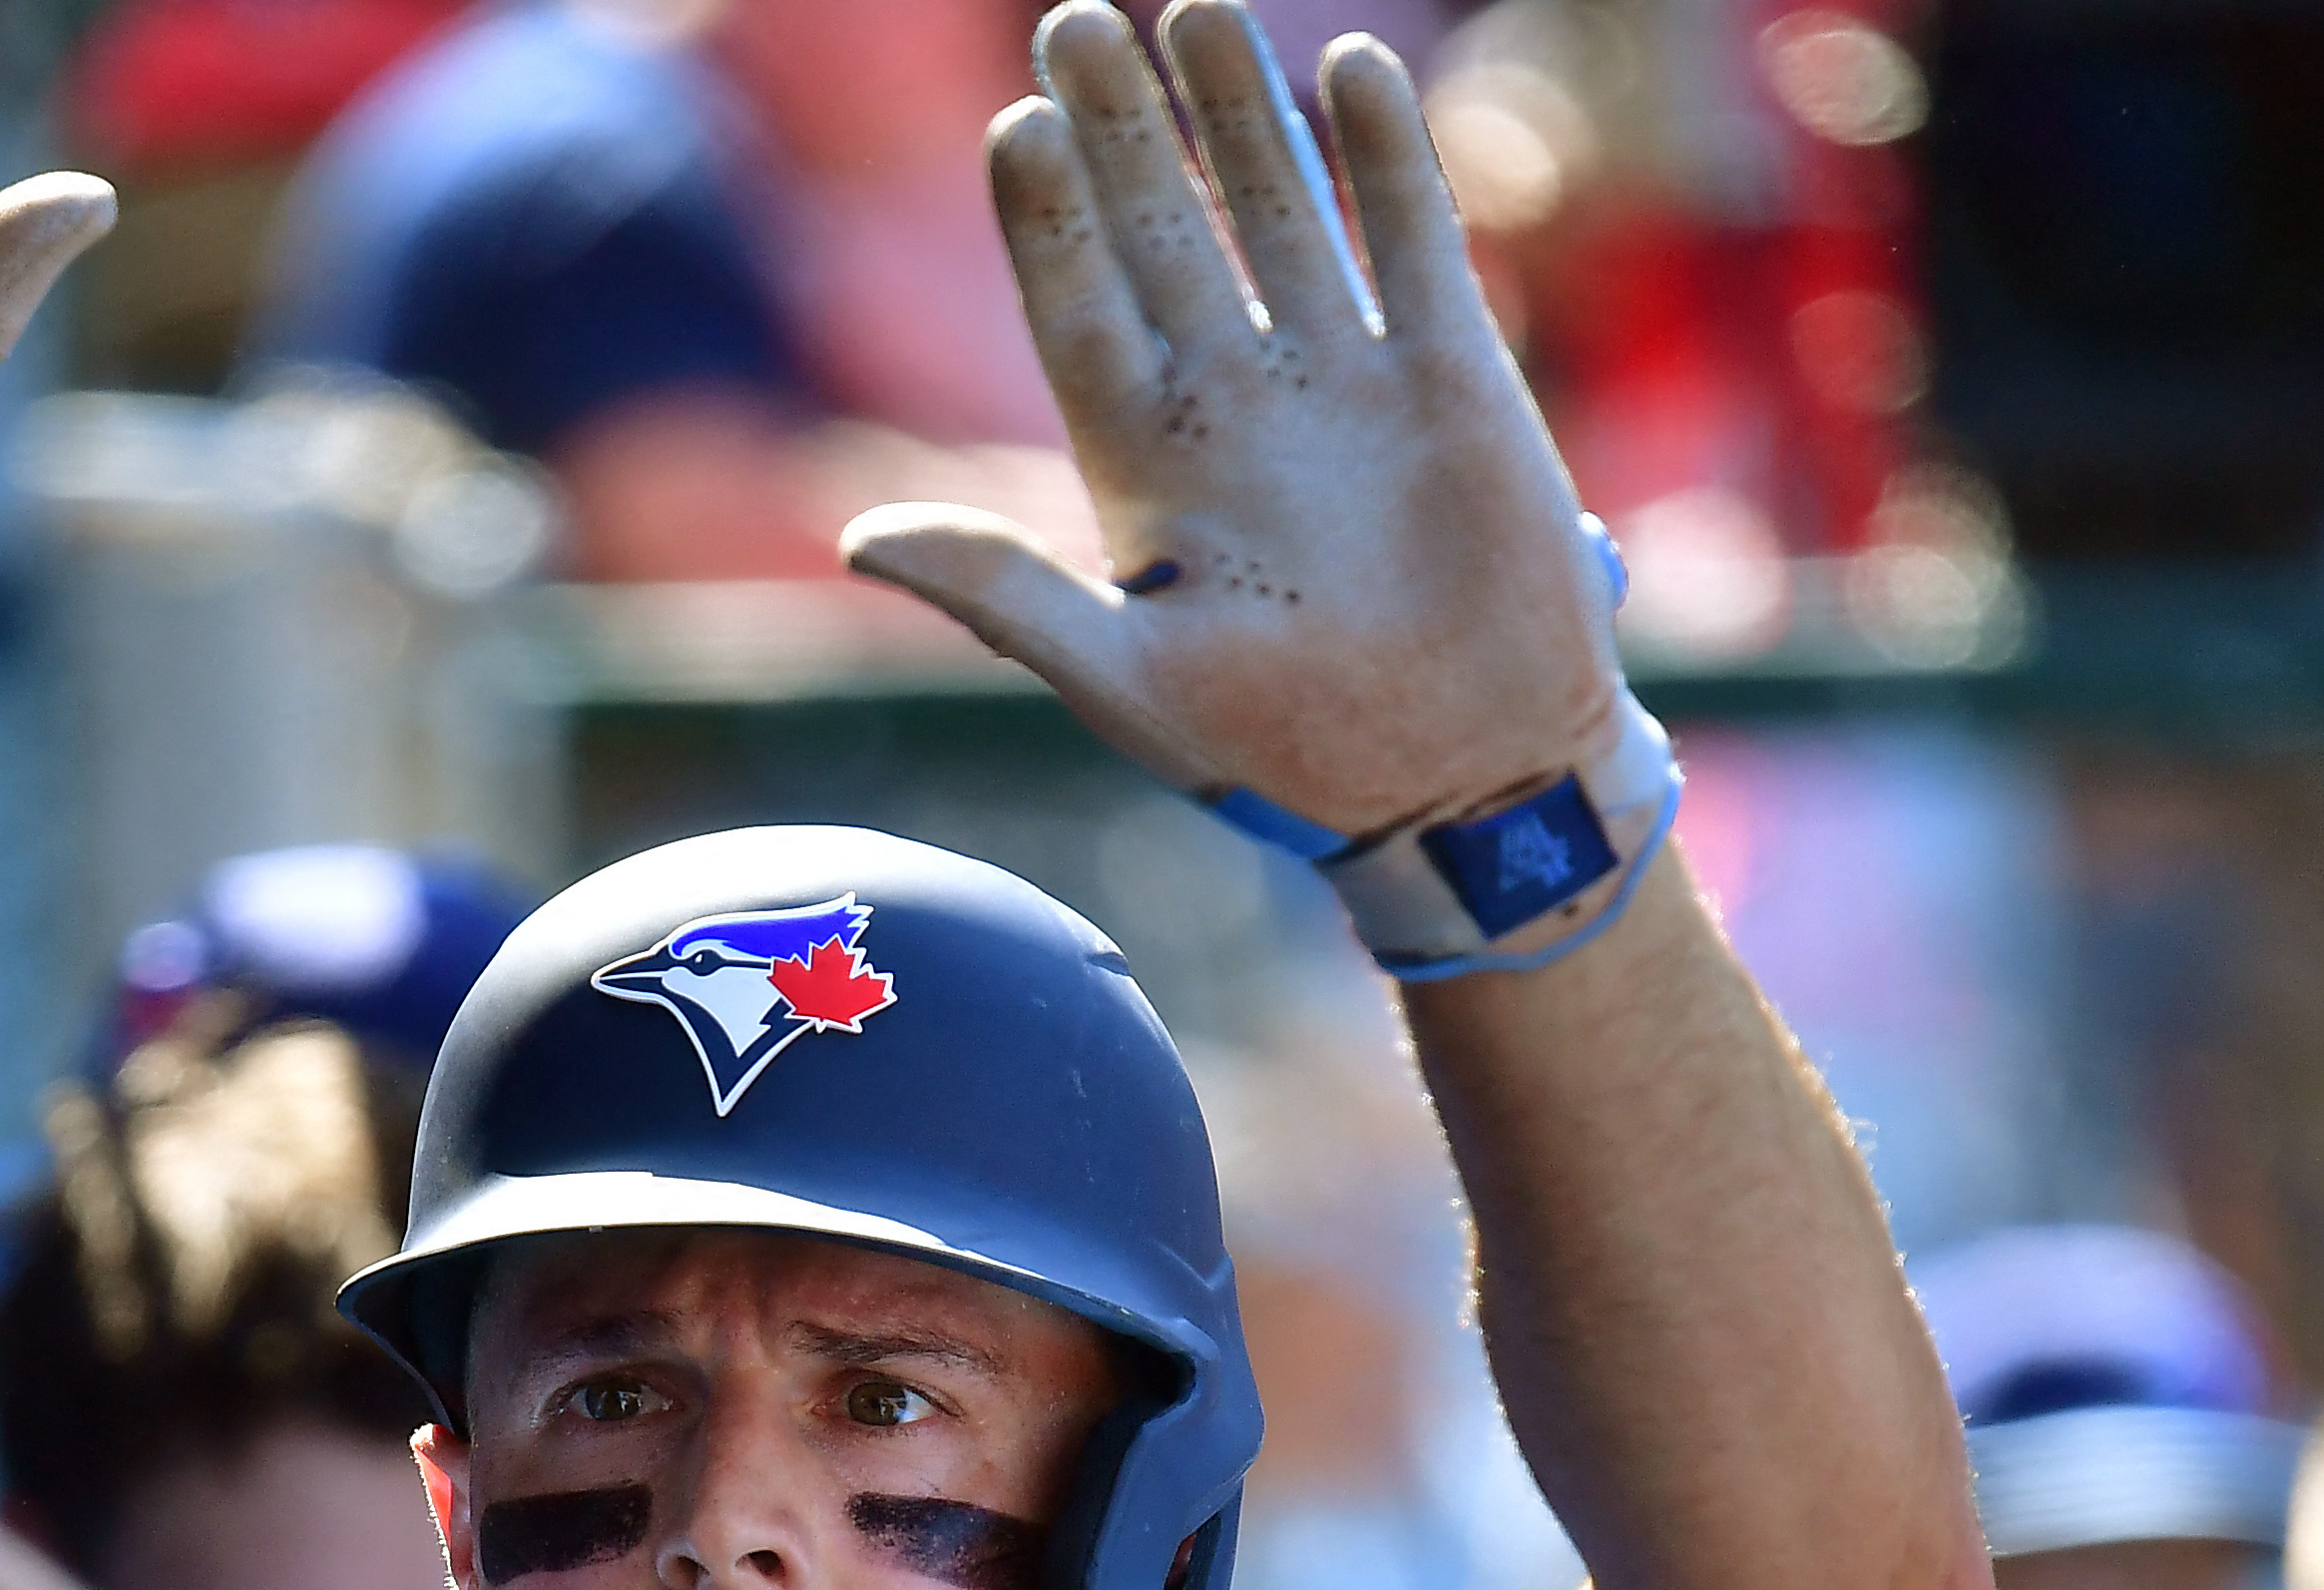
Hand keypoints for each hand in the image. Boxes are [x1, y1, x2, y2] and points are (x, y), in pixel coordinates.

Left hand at [844, 0, 1618, 845]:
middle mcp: (1232, 398)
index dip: (1045, 216)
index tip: (1020, 125)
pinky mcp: (1447, 369)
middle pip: (1160, 229)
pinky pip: (1404, 235)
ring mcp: (1339, 374)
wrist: (1465, 778)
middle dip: (1123, 127)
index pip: (1077, 305)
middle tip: (1075, 19)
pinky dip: (1380, 156)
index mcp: (1144, 461)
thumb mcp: (1127, 685)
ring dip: (1238, 115)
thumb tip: (858, 540)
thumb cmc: (1286, 752)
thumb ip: (1004, 598)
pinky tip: (1343, 68)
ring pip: (1274, 209)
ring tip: (1198, 13)